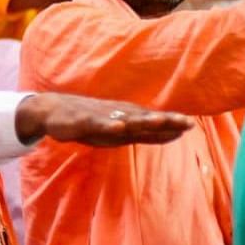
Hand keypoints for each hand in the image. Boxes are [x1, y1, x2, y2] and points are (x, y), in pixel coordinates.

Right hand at [14, 93, 192, 146]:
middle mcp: (117, 115)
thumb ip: (145, 133)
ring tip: (160, 121)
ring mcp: (101, 117)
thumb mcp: (120, 131)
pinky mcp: (83, 121)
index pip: (154, 122)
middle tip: (187, 122)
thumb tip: (174, 134)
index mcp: (127, 118)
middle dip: (166, 121)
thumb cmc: (90, 121)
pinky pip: (98, 124)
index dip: (172, 124)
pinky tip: (120, 126)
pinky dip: (109, 125)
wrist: (53, 110)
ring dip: (143, 120)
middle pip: (146, 119)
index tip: (192, 125)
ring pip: (125, 120)